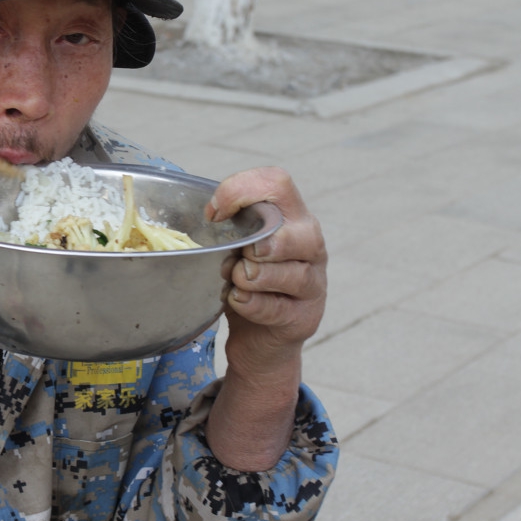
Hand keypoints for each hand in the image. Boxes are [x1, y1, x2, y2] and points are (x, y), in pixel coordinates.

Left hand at [208, 167, 326, 375]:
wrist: (259, 337)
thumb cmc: (243, 281)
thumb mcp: (234, 246)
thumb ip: (227, 226)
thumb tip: (207, 215)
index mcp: (291, 217)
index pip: (277, 182)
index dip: (240, 190)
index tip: (213, 214)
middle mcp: (310, 244)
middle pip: (294, 230)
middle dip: (256, 243)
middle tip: (238, 256)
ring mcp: (313, 282)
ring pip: (291, 273)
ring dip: (250, 277)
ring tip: (235, 280)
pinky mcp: (305, 317)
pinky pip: (277, 308)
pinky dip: (250, 304)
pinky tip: (237, 300)